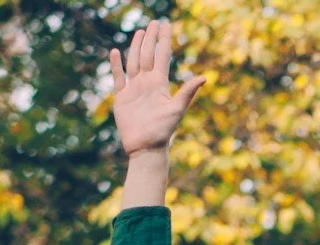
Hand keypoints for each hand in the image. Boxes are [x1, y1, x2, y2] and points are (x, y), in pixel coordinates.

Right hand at [110, 20, 205, 156]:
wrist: (145, 148)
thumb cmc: (163, 131)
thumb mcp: (177, 110)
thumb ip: (188, 92)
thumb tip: (204, 77)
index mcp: (160, 84)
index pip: (162, 56)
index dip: (164, 40)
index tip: (166, 25)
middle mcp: (147, 83)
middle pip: (148, 55)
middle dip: (151, 38)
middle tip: (154, 22)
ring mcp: (135, 89)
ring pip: (134, 62)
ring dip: (136, 47)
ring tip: (140, 32)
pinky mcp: (122, 98)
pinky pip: (119, 78)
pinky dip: (116, 65)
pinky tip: (116, 52)